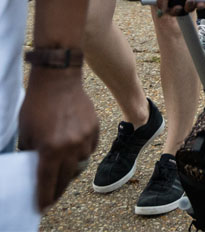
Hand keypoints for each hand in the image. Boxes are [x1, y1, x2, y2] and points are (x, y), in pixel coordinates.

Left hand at [18, 67, 98, 211]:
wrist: (58, 80)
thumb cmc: (37, 105)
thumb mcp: (26, 134)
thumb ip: (32, 153)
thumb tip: (36, 167)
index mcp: (50, 149)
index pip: (47, 182)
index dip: (43, 198)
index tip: (42, 207)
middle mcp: (70, 147)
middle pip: (66, 177)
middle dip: (58, 188)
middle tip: (52, 194)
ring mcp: (85, 137)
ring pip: (79, 163)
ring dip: (70, 168)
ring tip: (62, 167)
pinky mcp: (95, 128)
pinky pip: (89, 148)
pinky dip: (81, 152)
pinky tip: (73, 148)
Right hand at [155, 0, 204, 14]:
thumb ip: (161, 0)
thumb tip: (162, 12)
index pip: (161, 5)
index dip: (162, 10)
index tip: (164, 11)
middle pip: (173, 10)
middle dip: (176, 11)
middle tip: (178, 7)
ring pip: (186, 10)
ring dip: (188, 7)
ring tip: (191, 0)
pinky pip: (197, 6)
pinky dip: (198, 6)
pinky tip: (199, 2)